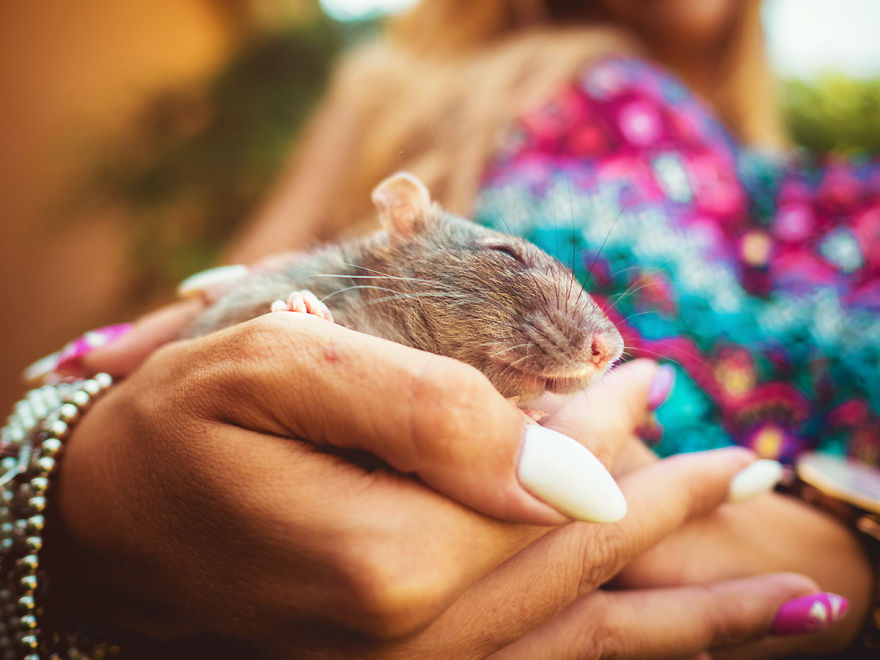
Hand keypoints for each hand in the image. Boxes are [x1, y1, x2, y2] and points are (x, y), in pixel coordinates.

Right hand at [44, 315, 828, 657]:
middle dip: (664, 506)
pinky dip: (616, 653)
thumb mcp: (281, 368)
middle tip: (735, 454)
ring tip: (789, 601)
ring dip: (683, 612)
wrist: (110, 521)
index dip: (614, 437)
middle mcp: (407, 641)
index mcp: (388, 559)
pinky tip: (670, 639)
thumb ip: (422, 412)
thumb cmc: (182, 422)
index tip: (657, 378)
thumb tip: (562, 462)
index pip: (549, 497)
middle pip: (575, 570)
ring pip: (576, 643)